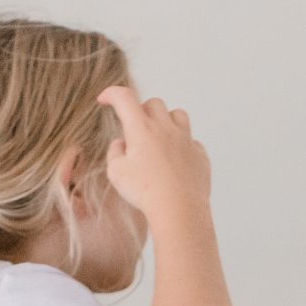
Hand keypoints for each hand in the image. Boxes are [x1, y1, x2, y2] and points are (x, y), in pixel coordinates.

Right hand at [98, 86, 209, 222]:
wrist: (180, 210)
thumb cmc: (146, 192)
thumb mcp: (116, 172)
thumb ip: (115, 152)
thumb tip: (122, 143)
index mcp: (142, 129)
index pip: (124, 97)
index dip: (112, 94)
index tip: (105, 100)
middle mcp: (166, 129)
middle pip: (154, 103)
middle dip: (141, 110)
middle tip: (135, 128)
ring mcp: (186, 140)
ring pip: (178, 115)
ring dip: (166, 120)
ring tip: (158, 137)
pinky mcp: (200, 155)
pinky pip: (192, 140)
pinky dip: (182, 144)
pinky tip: (175, 159)